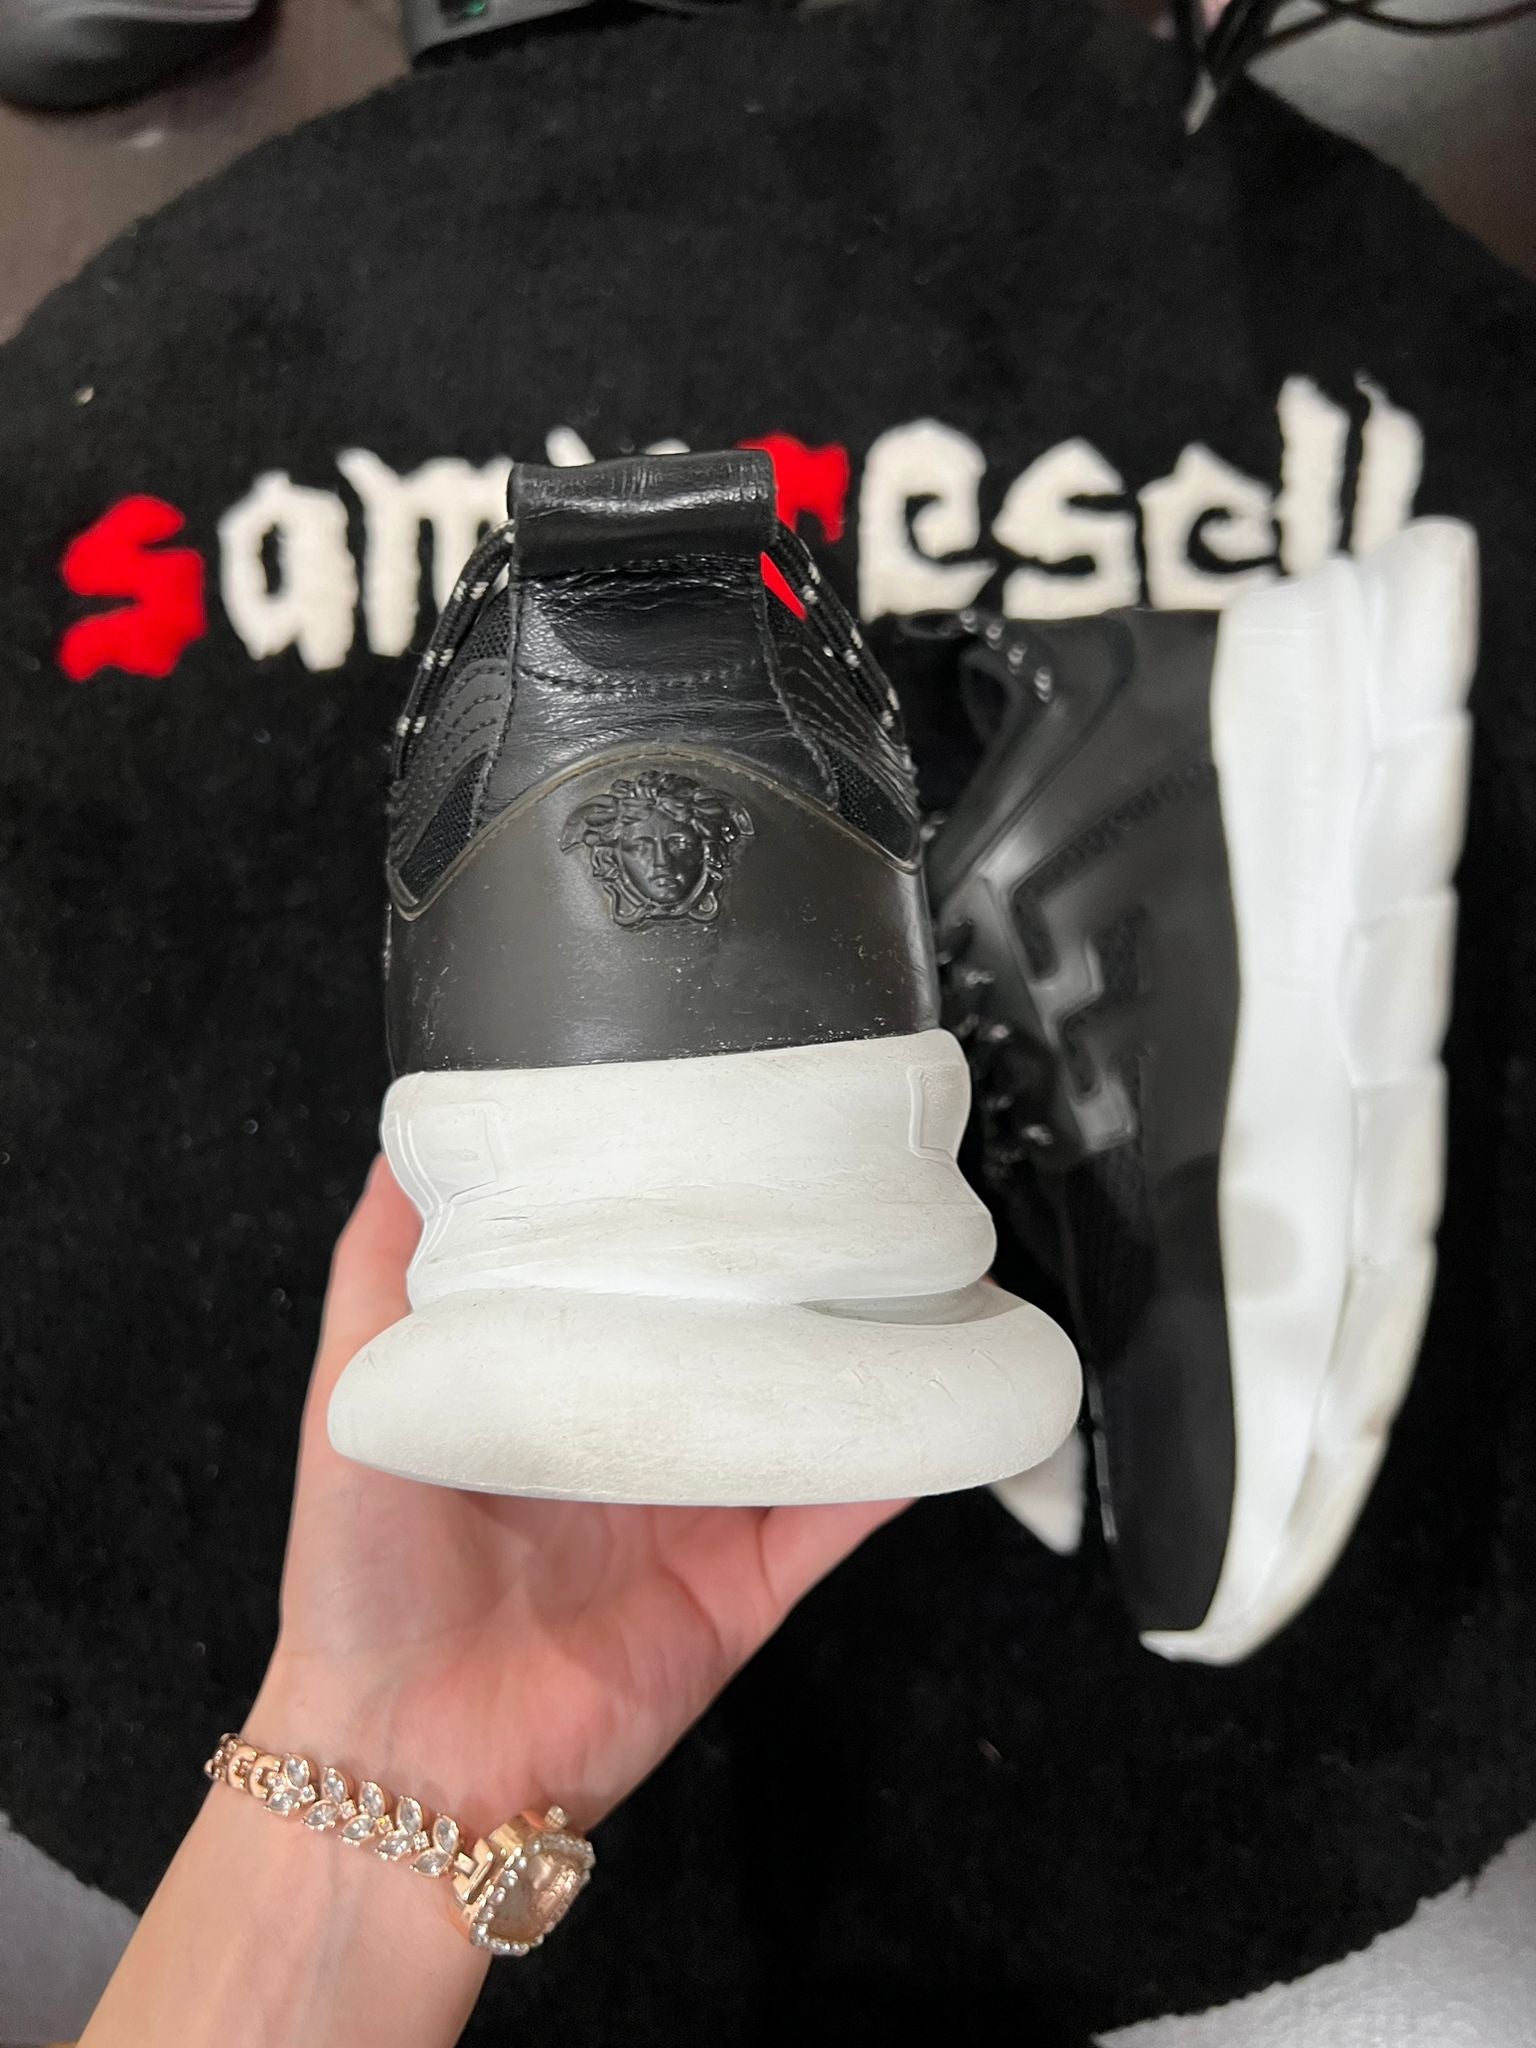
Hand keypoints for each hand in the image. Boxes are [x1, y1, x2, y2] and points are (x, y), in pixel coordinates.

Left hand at [253, 1156, 907, 1831]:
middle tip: (843, 1190)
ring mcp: (700, 1510)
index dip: (683, 1213)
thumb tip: (404, 1145)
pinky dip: (893, 1465)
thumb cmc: (364, 1577)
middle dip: (791, 1272)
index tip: (724, 1133)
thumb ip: (377, 1273)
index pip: (641, 1275)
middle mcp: (637, 1436)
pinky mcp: (745, 1586)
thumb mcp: (352, 1393)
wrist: (403, 1755)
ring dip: (863, 1355)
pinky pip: (838, 1516)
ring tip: (916, 1275)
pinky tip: (934, 1403)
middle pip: (739, 1337)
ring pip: (805, 1412)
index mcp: (557, 1383)